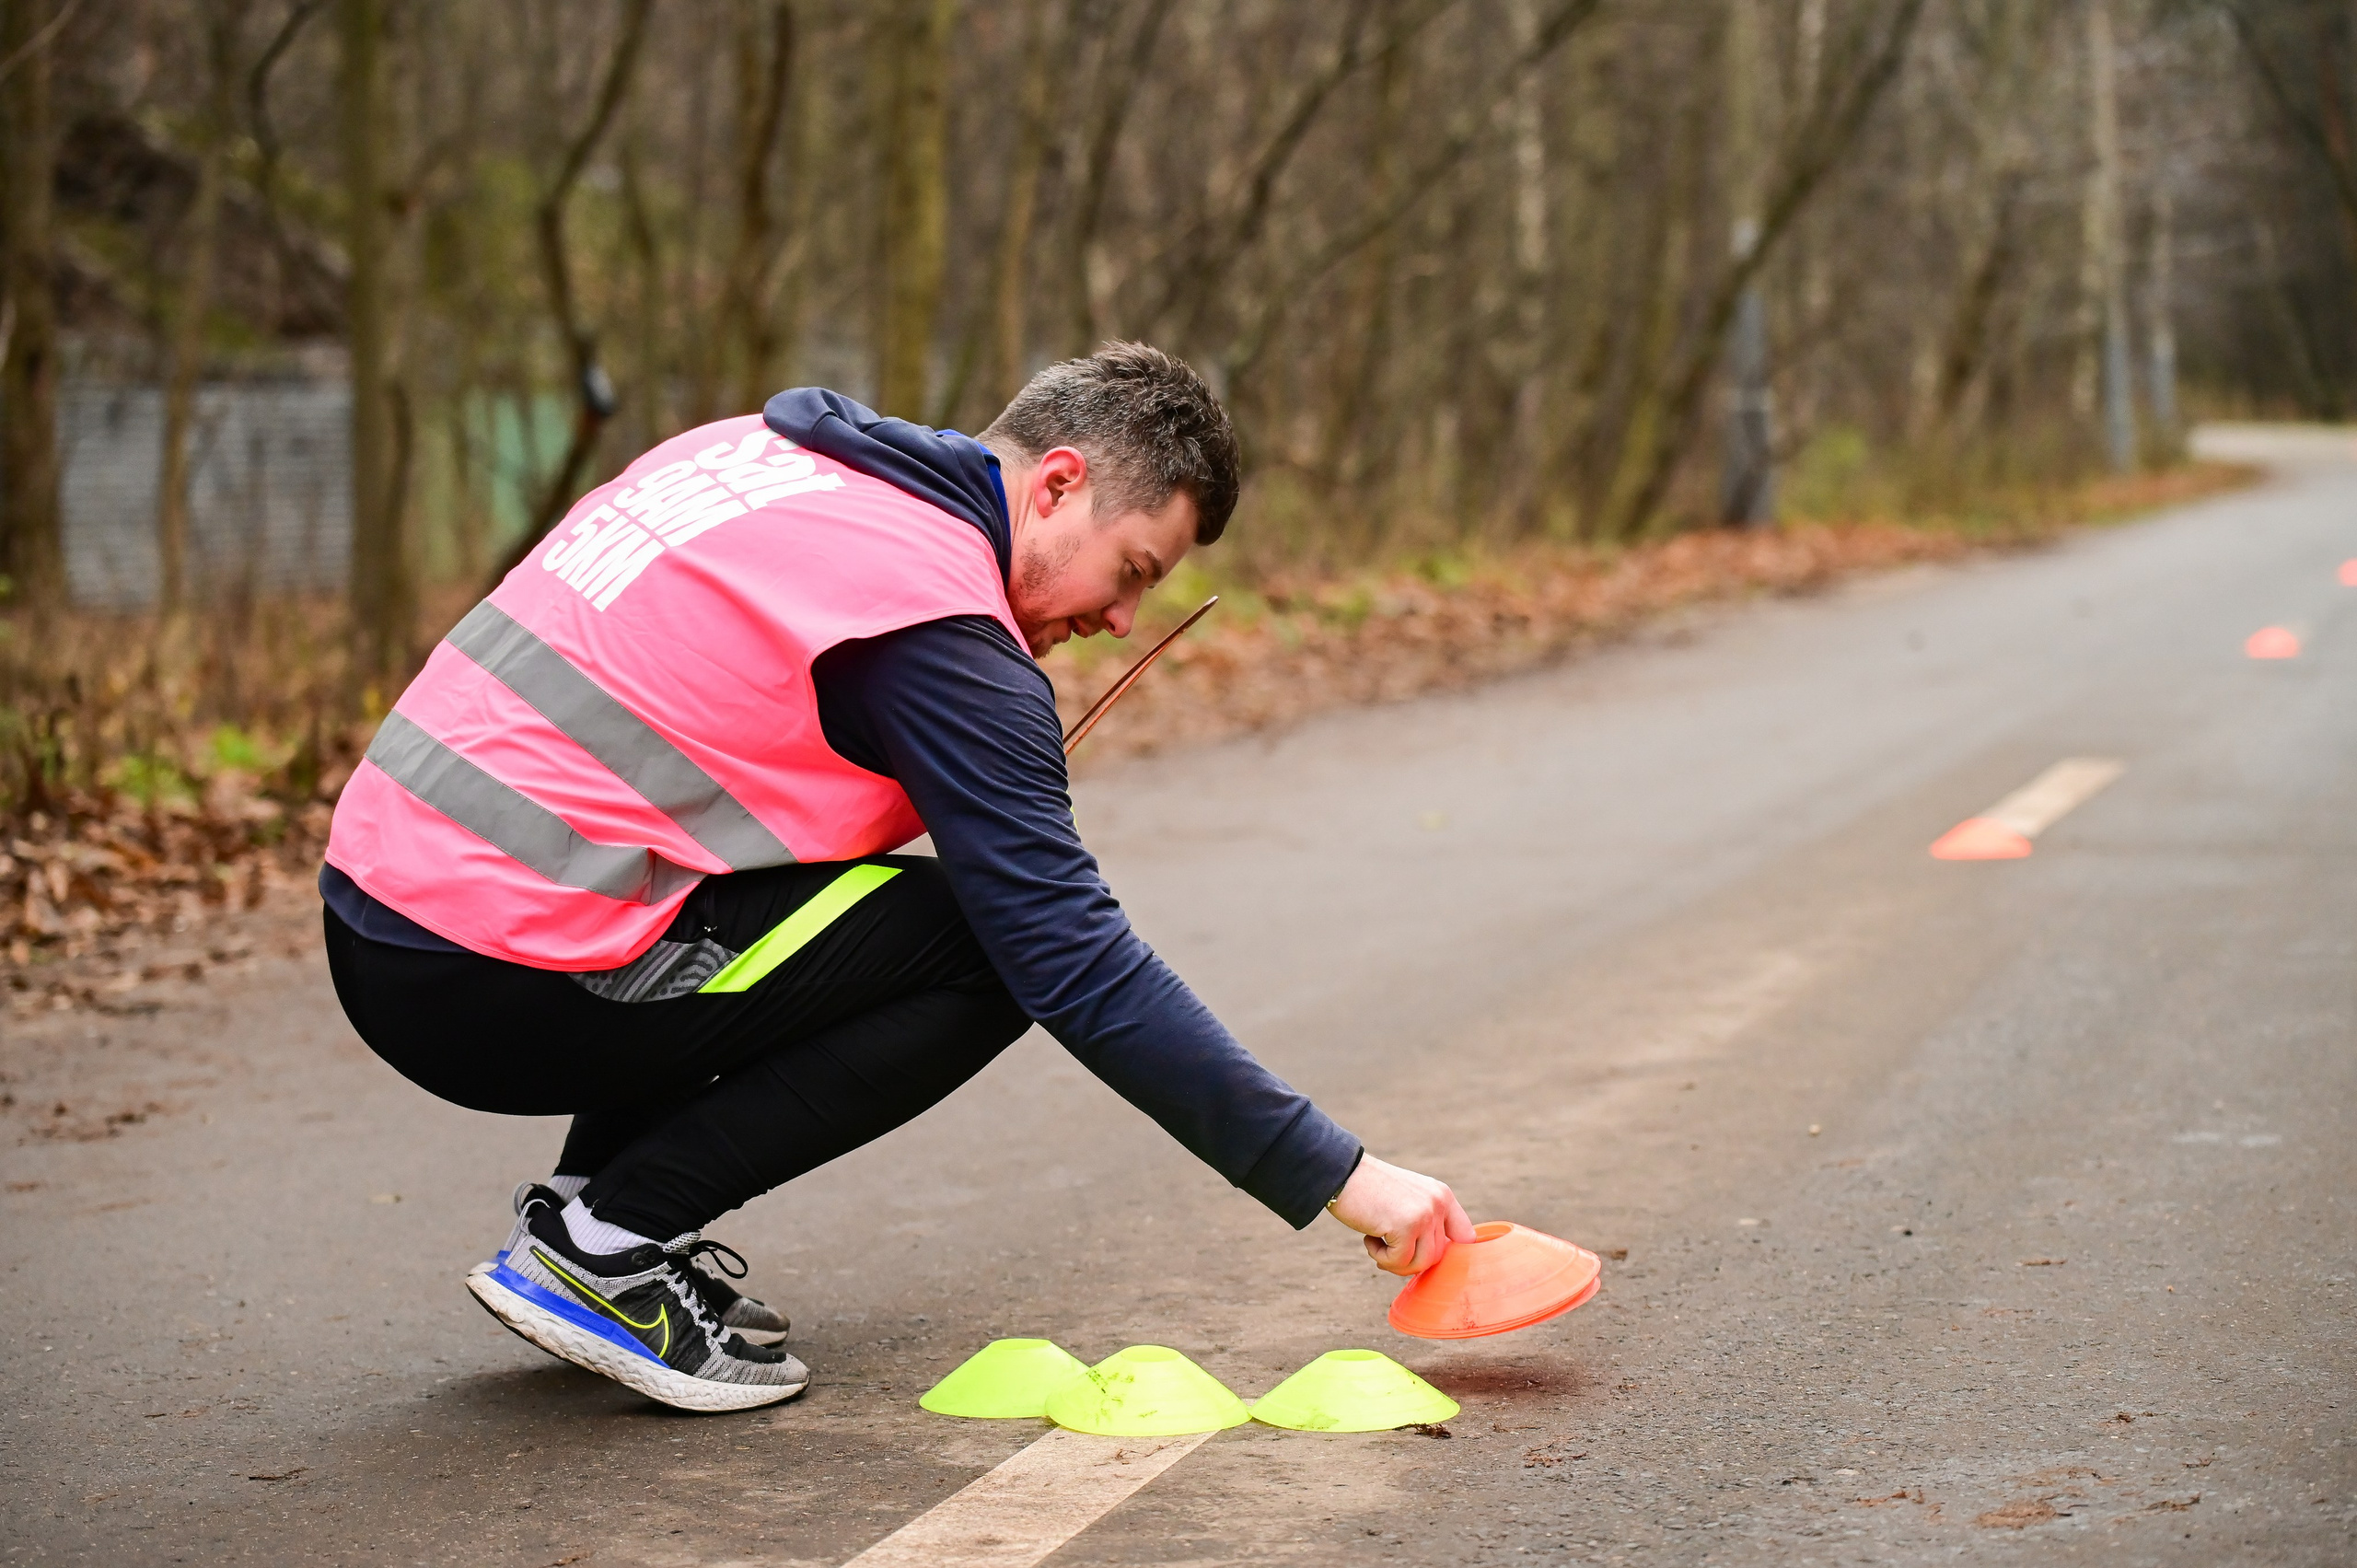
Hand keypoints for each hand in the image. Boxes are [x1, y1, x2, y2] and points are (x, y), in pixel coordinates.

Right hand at [1326, 1154, 1474, 1275]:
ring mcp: (1424, 1214)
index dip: (1449, 1253)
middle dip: (1410, 1261)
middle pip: (1437, 1256)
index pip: (1466, 1237)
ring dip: (1396, 1263)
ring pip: (1421, 1263)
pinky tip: (1368, 1238)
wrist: (1342, 1171)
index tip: (1423, 1254)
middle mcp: (1439, 1203)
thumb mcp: (1408, 1199)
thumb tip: (1432, 1261)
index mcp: (1442, 1195)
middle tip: (1386, 1251)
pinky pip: (1399, 1261)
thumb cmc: (1369, 1189)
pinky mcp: (1405, 1226)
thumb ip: (1426, 1221)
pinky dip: (1381, 1257)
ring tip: (1377, 1244)